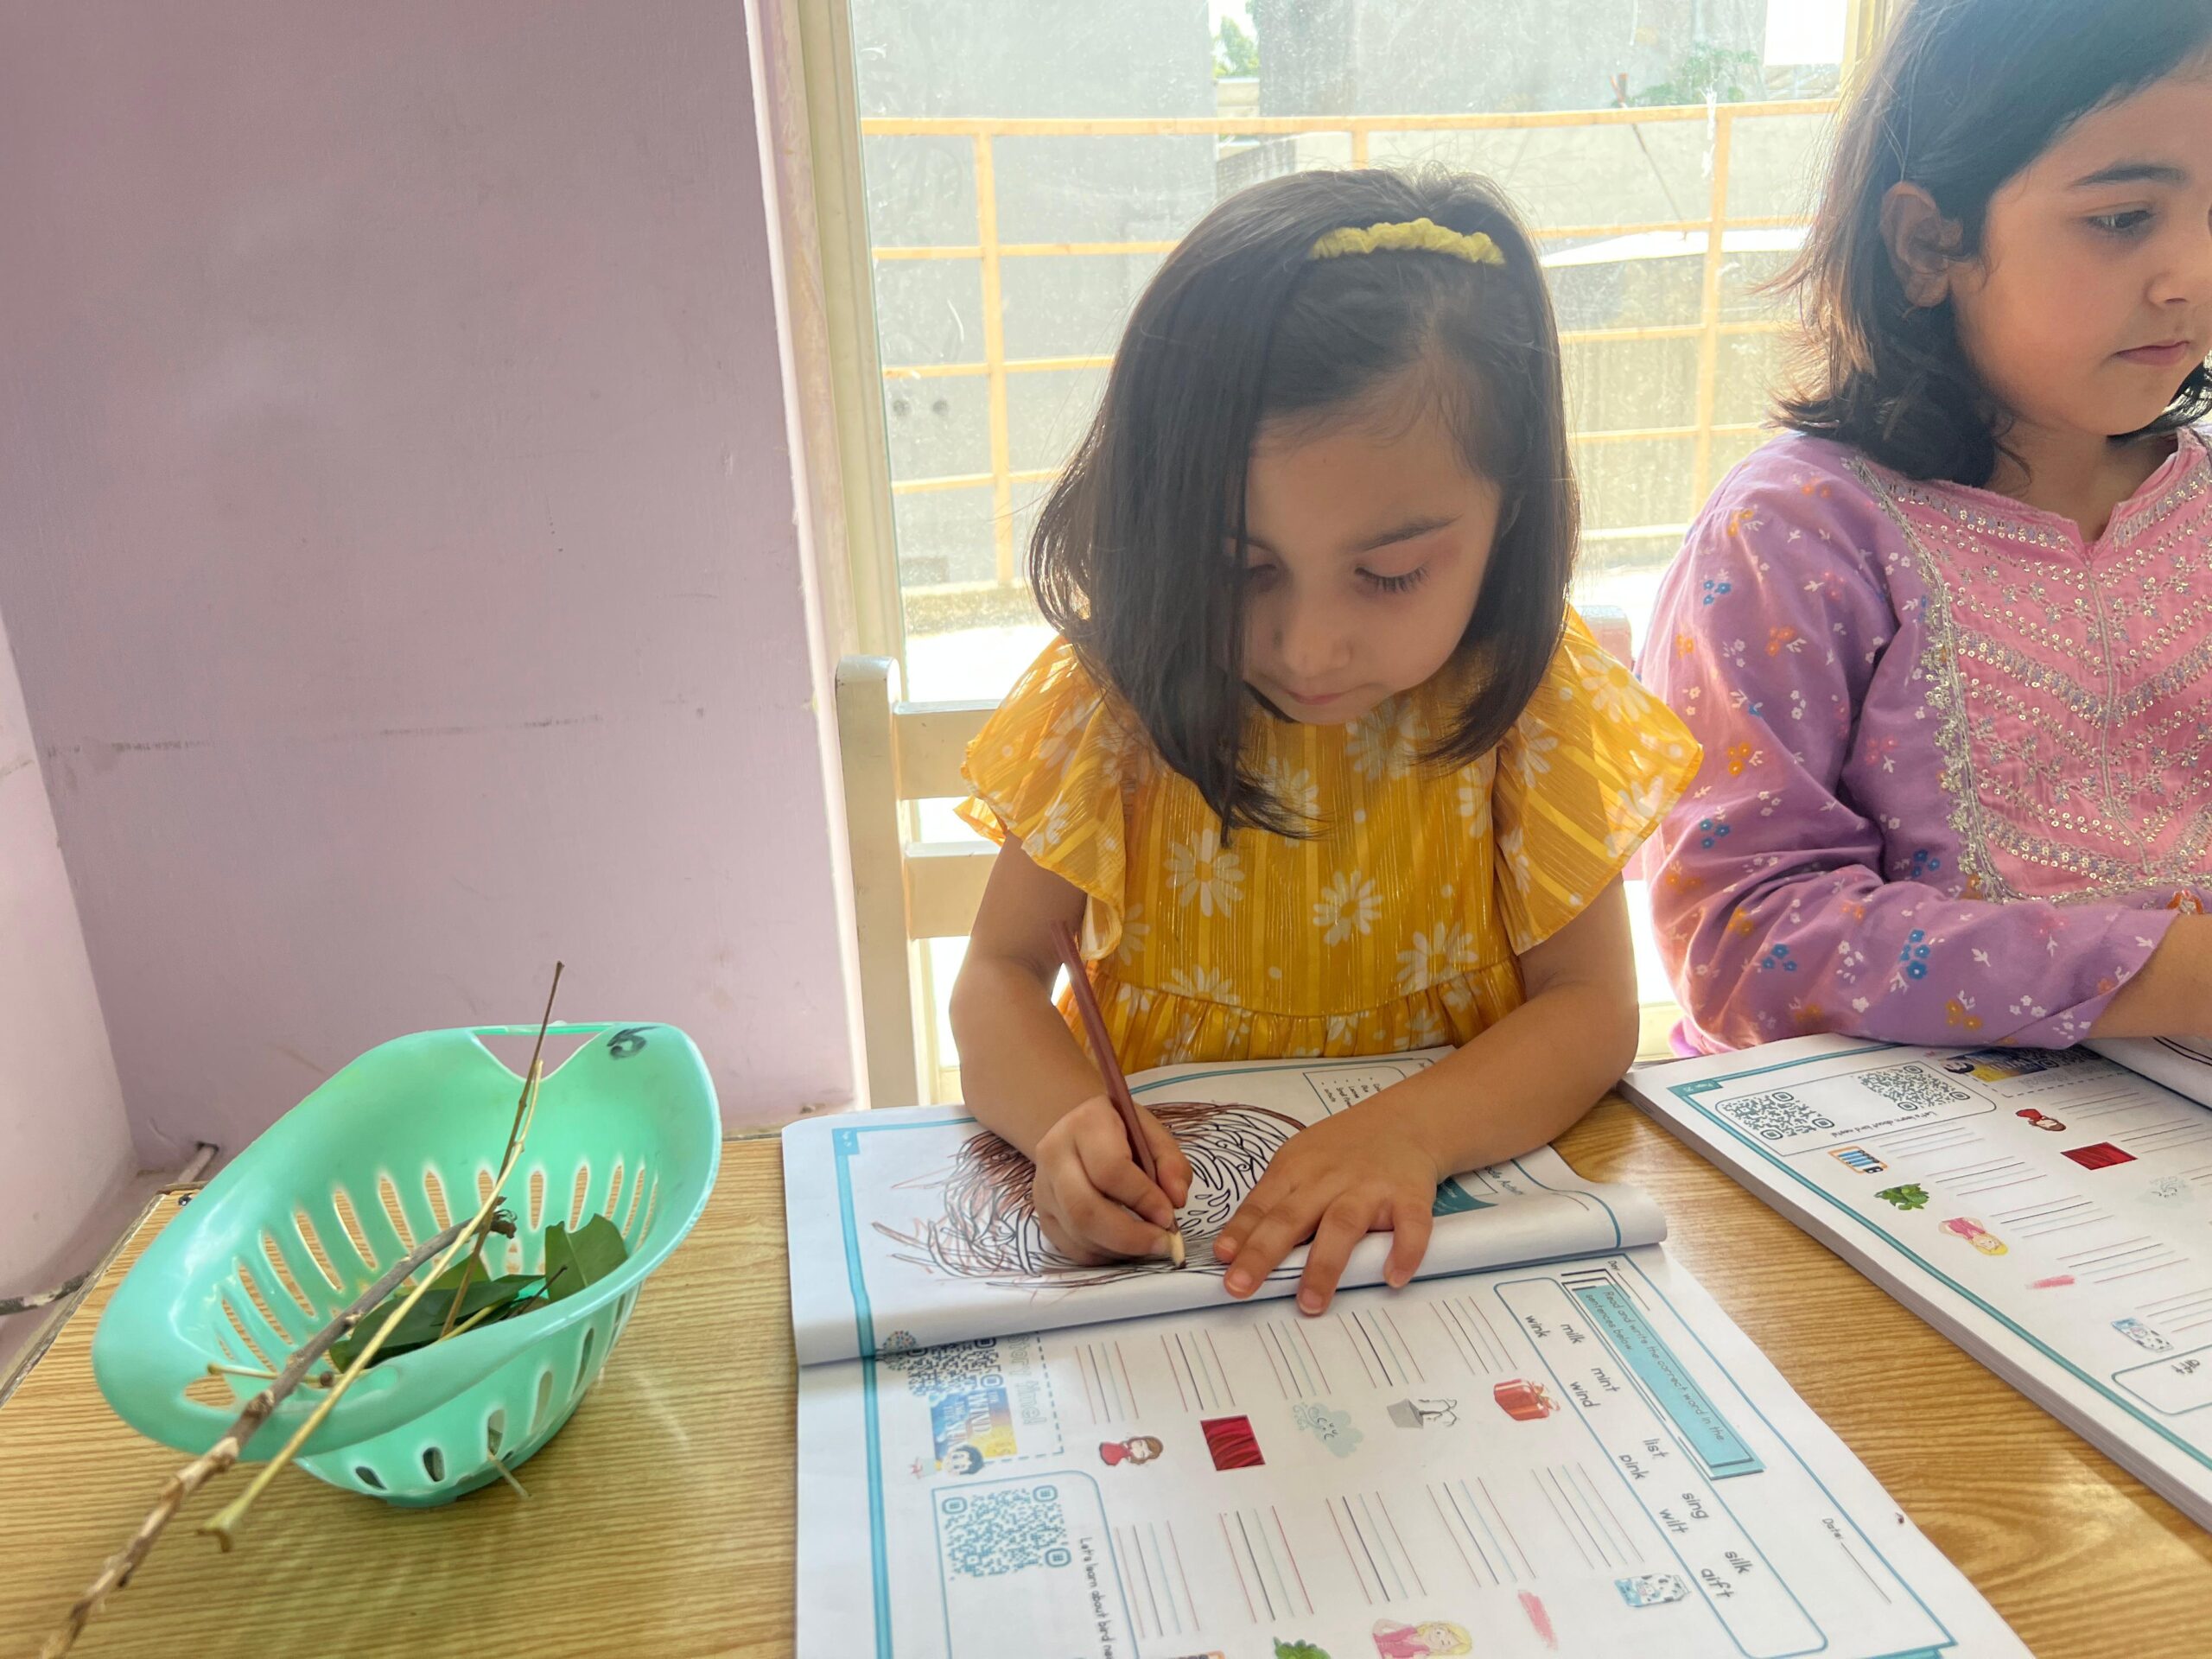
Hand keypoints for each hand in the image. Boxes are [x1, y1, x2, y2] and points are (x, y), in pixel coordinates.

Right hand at [1031, 1095, 1193, 1264]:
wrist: (1078, 1130)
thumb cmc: (1120, 1132)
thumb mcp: (1151, 1133)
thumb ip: (1171, 1163)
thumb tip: (1176, 1199)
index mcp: (1085, 1124)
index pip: (1110, 1170)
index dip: (1142, 1198)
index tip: (1168, 1216)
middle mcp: (1054, 1154)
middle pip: (1084, 1209)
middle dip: (1129, 1236)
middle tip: (1161, 1243)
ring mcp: (1043, 1187)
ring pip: (1077, 1232)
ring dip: (1119, 1248)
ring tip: (1147, 1243)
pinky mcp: (1043, 1214)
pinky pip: (1070, 1247)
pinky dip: (1103, 1254)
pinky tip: (1124, 1246)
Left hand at [1212, 1106, 1441, 1313]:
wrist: (1404, 1120)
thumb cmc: (1343, 1150)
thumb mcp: (1299, 1163)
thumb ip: (1274, 1202)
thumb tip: (1235, 1249)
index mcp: (1295, 1170)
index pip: (1261, 1205)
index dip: (1240, 1233)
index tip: (1222, 1260)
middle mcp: (1328, 1179)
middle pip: (1291, 1218)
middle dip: (1263, 1253)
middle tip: (1240, 1286)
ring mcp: (1369, 1188)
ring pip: (1342, 1225)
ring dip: (1324, 1265)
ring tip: (1310, 1303)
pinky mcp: (1409, 1196)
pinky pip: (1410, 1226)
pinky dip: (1404, 1251)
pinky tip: (1393, 1278)